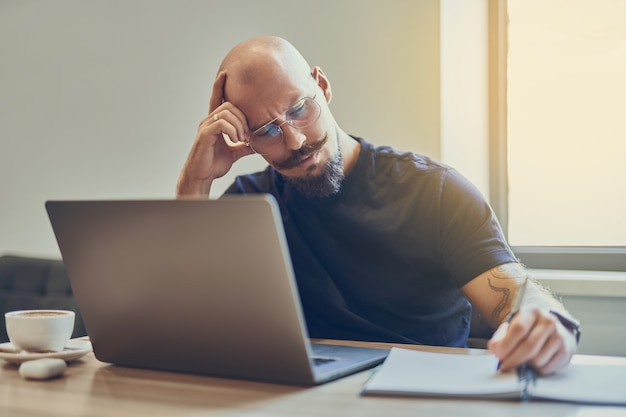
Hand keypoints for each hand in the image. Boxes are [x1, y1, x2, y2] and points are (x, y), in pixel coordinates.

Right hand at [176, 71, 254, 195]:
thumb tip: (259, 145)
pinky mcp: (205, 134)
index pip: (217, 99)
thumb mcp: (234, 153)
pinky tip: (235, 140)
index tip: (225, 74)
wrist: (202, 176)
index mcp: (214, 122)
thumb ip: (245, 146)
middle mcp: (208, 121)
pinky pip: (221, 124)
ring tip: (241, 139)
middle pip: (229, 105)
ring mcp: (205, 126)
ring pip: (227, 113)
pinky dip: (232, 130)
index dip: (219, 86)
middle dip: (243, 118)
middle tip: (247, 134)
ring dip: (239, 126)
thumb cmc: (214, 164)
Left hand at [487, 308, 577, 375]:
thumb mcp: (512, 325)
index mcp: (532, 312)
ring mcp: (560, 335)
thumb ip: (501, 336)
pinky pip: (548, 368)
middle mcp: (548, 322)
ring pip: (538, 360)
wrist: (552, 326)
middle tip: (505, 366)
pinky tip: (534, 362)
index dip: (506, 345)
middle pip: (529, 346)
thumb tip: (495, 348)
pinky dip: (537, 370)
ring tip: (523, 359)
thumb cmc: (528, 327)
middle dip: (513, 360)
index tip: (498, 355)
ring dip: (526, 365)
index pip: (519, 329)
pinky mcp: (566, 350)